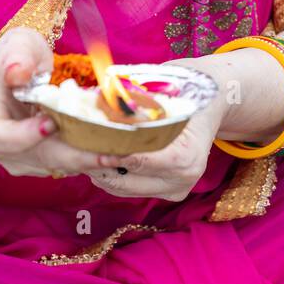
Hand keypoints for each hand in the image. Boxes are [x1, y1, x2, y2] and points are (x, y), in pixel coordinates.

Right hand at [0, 28, 110, 177]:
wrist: (8, 79)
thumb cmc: (13, 58)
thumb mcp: (14, 45)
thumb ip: (16, 55)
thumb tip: (17, 73)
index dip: (23, 136)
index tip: (50, 124)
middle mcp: (3, 146)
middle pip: (36, 158)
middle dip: (75, 156)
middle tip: (109, 153)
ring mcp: (23, 158)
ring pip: (56, 164)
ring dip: (90, 159)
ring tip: (123, 151)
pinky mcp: (44, 161)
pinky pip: (67, 162)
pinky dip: (91, 155)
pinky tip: (116, 147)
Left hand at [86, 88, 223, 201]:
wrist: (210, 102)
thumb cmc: (183, 91)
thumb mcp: (160, 91)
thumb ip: (131, 101)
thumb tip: (94, 99)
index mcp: (186, 156)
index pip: (137, 161)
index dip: (108, 154)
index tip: (83, 144)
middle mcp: (185, 178)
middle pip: (127, 180)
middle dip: (97, 164)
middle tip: (73, 149)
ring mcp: (178, 189)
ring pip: (124, 189)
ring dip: (100, 172)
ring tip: (81, 152)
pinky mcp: (170, 192)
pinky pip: (132, 189)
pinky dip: (112, 174)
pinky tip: (98, 158)